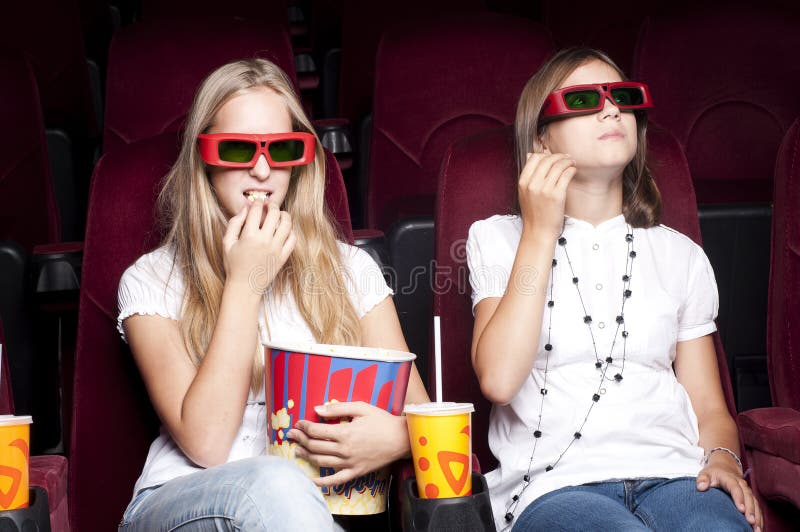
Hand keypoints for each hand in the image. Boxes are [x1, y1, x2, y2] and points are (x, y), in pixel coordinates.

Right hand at [222, 199, 295, 290]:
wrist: (245, 286)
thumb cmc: (233, 264)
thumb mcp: (227, 243)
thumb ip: (234, 224)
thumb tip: (245, 209)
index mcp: (249, 236)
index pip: (256, 211)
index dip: (257, 203)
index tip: (257, 202)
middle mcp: (264, 241)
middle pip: (274, 214)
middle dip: (271, 205)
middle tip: (269, 205)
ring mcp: (276, 249)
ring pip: (286, 224)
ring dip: (284, 215)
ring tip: (280, 214)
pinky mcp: (283, 257)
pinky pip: (292, 239)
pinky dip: (290, 231)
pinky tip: (284, 230)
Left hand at [286, 401, 408, 486]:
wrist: (401, 439)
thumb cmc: (381, 420)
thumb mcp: (361, 407)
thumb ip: (338, 408)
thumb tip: (317, 409)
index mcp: (345, 432)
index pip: (316, 430)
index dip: (304, 426)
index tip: (299, 423)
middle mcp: (345, 450)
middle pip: (315, 446)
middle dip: (300, 439)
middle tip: (291, 434)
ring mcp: (349, 463)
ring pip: (321, 461)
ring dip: (306, 455)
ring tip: (296, 450)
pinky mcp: (356, 472)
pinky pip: (335, 480)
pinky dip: (322, 482)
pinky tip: (311, 480)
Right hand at [517, 150, 575, 240]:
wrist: (538, 231)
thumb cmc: (534, 213)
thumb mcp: (524, 193)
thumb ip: (528, 175)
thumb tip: (530, 155)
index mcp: (523, 182)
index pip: (534, 158)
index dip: (546, 154)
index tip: (554, 157)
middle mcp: (532, 184)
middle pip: (547, 160)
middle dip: (559, 156)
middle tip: (567, 158)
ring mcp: (544, 189)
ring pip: (558, 165)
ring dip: (567, 161)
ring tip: (572, 163)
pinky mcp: (556, 195)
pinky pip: (566, 175)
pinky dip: (571, 170)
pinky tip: (573, 171)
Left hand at [696, 456, 761, 530]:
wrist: (724, 467)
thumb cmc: (713, 473)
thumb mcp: (705, 473)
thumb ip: (702, 479)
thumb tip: (701, 487)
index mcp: (730, 478)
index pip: (735, 488)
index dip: (739, 498)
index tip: (741, 509)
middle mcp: (741, 484)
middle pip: (748, 496)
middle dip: (750, 510)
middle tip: (751, 522)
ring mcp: (747, 491)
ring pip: (755, 502)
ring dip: (757, 515)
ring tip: (756, 528)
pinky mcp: (751, 497)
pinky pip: (757, 507)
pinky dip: (759, 517)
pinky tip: (759, 527)